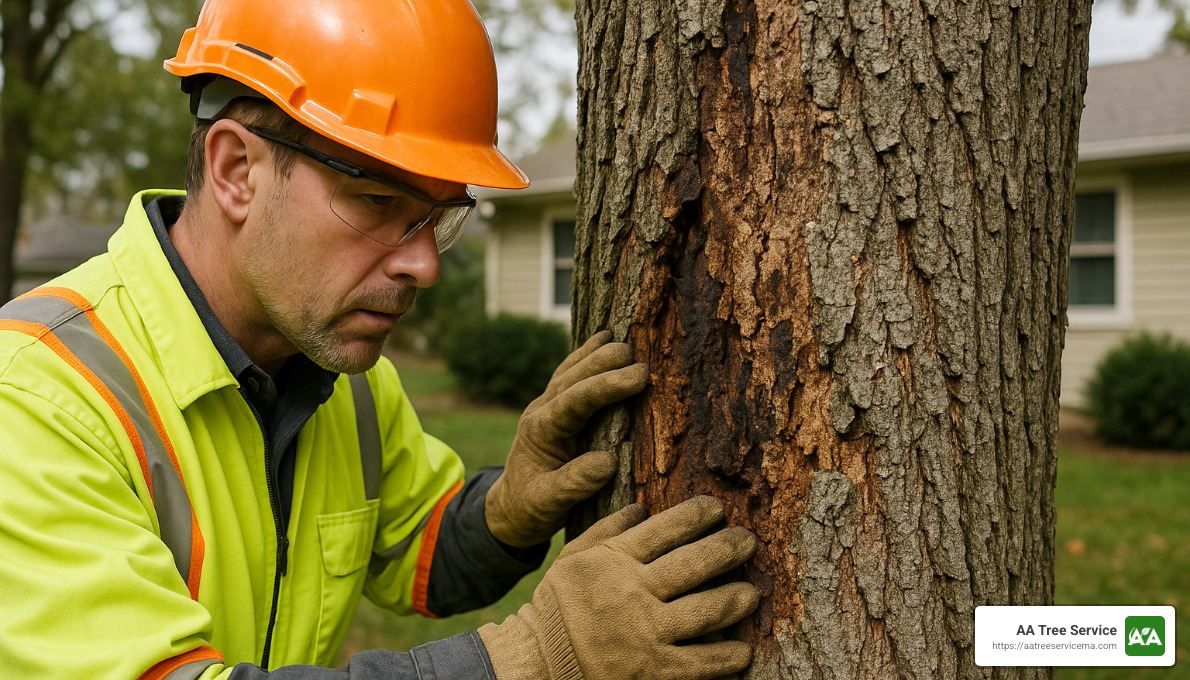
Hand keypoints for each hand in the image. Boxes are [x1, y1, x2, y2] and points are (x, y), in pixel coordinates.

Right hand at [479, 496, 759, 679]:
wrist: (540, 662)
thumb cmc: (558, 607)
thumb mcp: (572, 558)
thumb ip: (606, 530)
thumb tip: (641, 508)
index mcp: (614, 560)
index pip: (665, 530)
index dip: (696, 515)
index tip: (717, 507)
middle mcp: (634, 592)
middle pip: (693, 564)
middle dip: (727, 548)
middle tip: (747, 541)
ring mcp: (646, 632)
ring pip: (705, 610)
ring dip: (735, 599)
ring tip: (751, 593)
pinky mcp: (654, 669)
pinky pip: (700, 662)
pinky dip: (725, 657)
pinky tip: (743, 651)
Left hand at [486, 330, 646, 546]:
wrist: (510, 507)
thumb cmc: (530, 508)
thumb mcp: (548, 504)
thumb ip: (574, 484)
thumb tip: (609, 461)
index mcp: (540, 431)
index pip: (575, 400)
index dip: (606, 386)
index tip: (639, 377)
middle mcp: (541, 411)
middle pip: (572, 377)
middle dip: (603, 363)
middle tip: (637, 355)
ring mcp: (545, 405)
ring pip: (569, 370)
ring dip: (595, 353)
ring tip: (622, 339)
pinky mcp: (554, 407)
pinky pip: (569, 374)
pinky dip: (586, 355)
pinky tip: (602, 339)